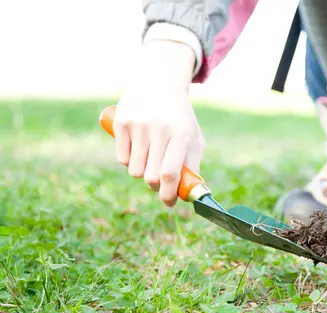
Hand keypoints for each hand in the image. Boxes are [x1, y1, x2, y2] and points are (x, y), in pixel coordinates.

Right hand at [113, 40, 204, 206]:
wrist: (159, 85)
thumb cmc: (180, 119)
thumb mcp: (193, 139)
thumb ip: (192, 166)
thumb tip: (190, 195)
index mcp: (181, 134)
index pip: (170, 172)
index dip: (168, 193)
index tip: (169, 202)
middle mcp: (159, 129)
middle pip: (151, 176)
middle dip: (156, 186)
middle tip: (159, 182)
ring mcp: (138, 124)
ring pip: (134, 170)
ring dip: (142, 172)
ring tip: (150, 159)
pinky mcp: (121, 122)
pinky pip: (121, 158)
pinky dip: (129, 160)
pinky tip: (138, 147)